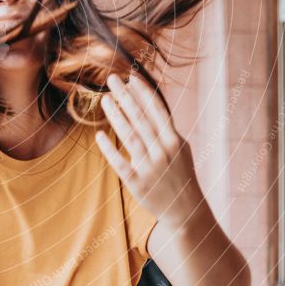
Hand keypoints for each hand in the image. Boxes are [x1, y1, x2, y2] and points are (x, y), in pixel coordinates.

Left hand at [95, 72, 203, 226]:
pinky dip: (109, 149)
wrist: (185, 209)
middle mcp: (163, 151)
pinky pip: (120, 163)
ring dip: (116, 116)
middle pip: (141, 118)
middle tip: (111, 79)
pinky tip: (99, 135)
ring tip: (105, 100)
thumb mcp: (179, 148)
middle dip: (126, 96)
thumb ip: (165, 127)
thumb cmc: (179, 173)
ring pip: (130, 136)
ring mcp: (150, 167)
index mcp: (174, 140)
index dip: (143, 92)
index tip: (131, 76)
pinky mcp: (138, 183)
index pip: (157, 110)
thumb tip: (150, 102)